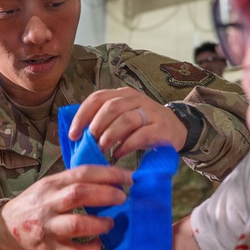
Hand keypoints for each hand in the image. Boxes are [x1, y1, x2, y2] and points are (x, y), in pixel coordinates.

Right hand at [0, 165, 131, 249]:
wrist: (2, 231)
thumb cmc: (34, 207)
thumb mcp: (48, 188)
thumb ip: (73, 184)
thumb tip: (111, 181)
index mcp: (51, 184)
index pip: (82, 172)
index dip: (109, 173)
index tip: (129, 177)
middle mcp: (48, 203)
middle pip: (79, 193)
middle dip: (106, 195)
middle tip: (122, 198)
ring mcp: (47, 227)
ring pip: (77, 224)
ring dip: (99, 224)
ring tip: (110, 223)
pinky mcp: (49, 249)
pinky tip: (98, 245)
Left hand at [68, 88, 188, 158]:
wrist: (176, 129)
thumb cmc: (142, 127)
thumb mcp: (122, 119)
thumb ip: (103, 122)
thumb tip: (77, 137)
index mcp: (122, 94)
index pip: (97, 98)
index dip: (82, 116)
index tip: (73, 134)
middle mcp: (136, 99)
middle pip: (110, 107)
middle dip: (95, 127)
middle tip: (88, 143)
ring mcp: (150, 112)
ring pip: (125, 120)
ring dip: (109, 137)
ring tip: (101, 150)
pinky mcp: (161, 128)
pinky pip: (141, 135)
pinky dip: (126, 146)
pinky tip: (118, 154)